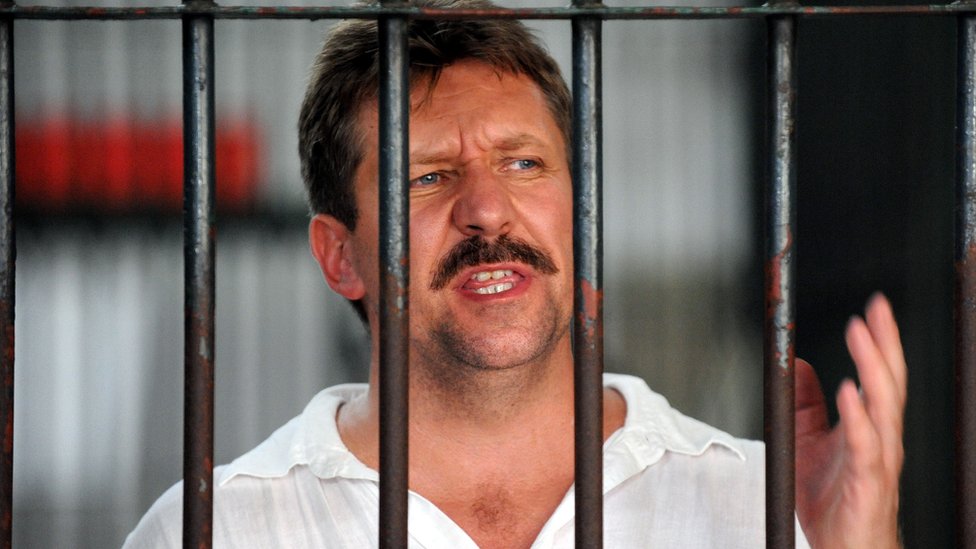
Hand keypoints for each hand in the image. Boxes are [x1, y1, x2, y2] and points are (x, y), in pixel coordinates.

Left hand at [794, 293, 905, 548]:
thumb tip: (801, 366)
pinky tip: (849, 392)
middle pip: (889, 382)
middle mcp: (879, 439)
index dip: (878, 341)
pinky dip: (858, 417)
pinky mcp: (866, 482)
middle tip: (876, 309)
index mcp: (868, 427)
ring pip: (883, 407)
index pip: (878, 375)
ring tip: (862, 336)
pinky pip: (864, 445)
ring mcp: (877, 460)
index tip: (873, 307)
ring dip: (873, 368)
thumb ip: (806, 405)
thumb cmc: (834, 502)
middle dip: (884, 343)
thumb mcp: (808, 442)